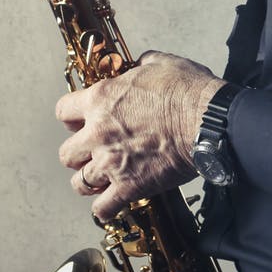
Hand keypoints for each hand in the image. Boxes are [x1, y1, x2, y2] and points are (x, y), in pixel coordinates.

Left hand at [54, 51, 222, 218]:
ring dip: (89, 181)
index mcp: (100, 100)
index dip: (71, 119)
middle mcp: (98, 133)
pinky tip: (111, 204)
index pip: (63, 112)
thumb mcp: (159, 63)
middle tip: (92, 153)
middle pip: (66, 153)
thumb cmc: (187, 92)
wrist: (209, 122)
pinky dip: (105, 209)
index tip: (81, 123)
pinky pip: (103, 208)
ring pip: (79, 182)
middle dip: (78, 154)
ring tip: (100, 180)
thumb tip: (140, 64)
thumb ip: (140, 64)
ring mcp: (111, 162)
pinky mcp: (130, 186)